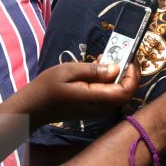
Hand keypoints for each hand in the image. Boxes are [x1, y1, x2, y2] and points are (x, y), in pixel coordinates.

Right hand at [25, 58, 141, 126]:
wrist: (32, 108)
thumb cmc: (46, 87)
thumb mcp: (68, 71)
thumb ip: (93, 71)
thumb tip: (116, 68)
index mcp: (94, 98)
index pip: (125, 91)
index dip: (133, 75)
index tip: (129, 58)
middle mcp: (99, 108)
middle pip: (125, 92)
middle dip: (127, 72)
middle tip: (120, 54)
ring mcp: (97, 110)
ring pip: (118, 93)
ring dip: (118, 75)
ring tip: (106, 58)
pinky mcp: (93, 108)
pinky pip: (108, 94)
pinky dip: (109, 81)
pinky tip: (98, 69)